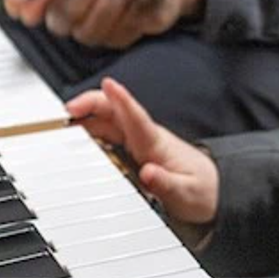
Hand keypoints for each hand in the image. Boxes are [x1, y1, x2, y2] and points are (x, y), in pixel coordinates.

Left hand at [3, 0, 203, 47]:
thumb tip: (21, 10)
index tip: (14, 6)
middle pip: (72, 3)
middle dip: (61, 22)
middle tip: (62, 24)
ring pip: (95, 25)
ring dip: (85, 34)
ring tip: (88, 25)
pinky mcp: (154, 1)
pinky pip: (120, 35)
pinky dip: (111, 38)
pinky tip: (114, 25)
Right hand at [67, 78, 218, 225]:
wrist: (215, 194)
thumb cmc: (201, 191)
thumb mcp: (185, 194)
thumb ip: (165, 184)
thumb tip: (148, 173)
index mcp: (157, 144)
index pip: (136, 117)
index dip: (122, 99)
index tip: (108, 83)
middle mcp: (147, 138)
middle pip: (115, 113)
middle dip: (91, 105)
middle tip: (66, 111)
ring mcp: (141, 143)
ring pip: (110, 121)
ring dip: (88, 117)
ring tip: (64, 121)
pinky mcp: (138, 151)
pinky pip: (111, 134)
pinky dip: (93, 130)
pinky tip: (80, 134)